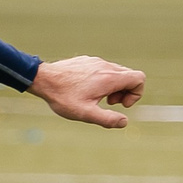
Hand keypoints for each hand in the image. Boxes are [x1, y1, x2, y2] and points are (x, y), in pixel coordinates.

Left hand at [29, 56, 146, 127]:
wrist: (42, 79)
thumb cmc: (63, 97)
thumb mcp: (85, 113)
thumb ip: (107, 119)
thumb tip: (124, 122)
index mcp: (109, 78)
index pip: (139, 78)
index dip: (136, 93)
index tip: (121, 104)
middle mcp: (105, 66)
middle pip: (130, 76)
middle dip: (125, 92)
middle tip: (107, 102)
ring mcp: (96, 61)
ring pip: (117, 72)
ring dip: (114, 86)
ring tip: (96, 97)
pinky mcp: (87, 60)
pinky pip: (103, 69)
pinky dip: (103, 80)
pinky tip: (86, 89)